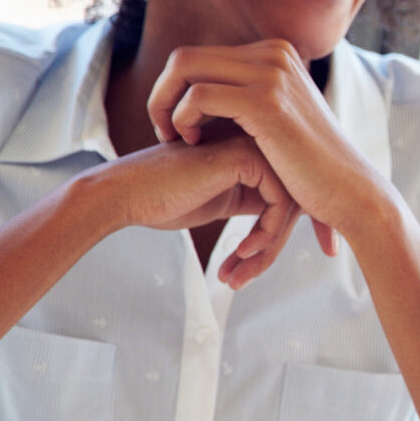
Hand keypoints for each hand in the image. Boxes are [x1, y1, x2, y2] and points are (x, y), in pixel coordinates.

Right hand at [83, 135, 299, 286]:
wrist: (124, 193)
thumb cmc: (164, 198)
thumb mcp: (224, 198)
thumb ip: (257, 199)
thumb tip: (293, 218)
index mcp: (254, 149)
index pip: (291, 194)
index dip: (284, 234)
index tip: (262, 265)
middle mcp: (258, 141)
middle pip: (295, 201)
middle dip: (273, 248)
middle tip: (243, 279)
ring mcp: (253, 144)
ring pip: (291, 206)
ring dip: (267, 249)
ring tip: (239, 274)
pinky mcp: (245, 157)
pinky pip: (279, 204)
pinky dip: (265, 235)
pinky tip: (241, 252)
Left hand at [146, 40, 391, 253]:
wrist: (349, 189)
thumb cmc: (312, 166)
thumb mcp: (282, 118)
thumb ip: (251, 96)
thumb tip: (208, 88)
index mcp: (277, 54)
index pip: (201, 56)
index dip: (176, 89)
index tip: (176, 126)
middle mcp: (275, 53)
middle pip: (186, 57)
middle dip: (162, 94)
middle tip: (165, 132)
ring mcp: (272, 73)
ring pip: (185, 68)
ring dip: (165, 106)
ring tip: (175, 139)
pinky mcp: (266, 101)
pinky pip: (198, 96)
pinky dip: (182, 119)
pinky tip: (194, 143)